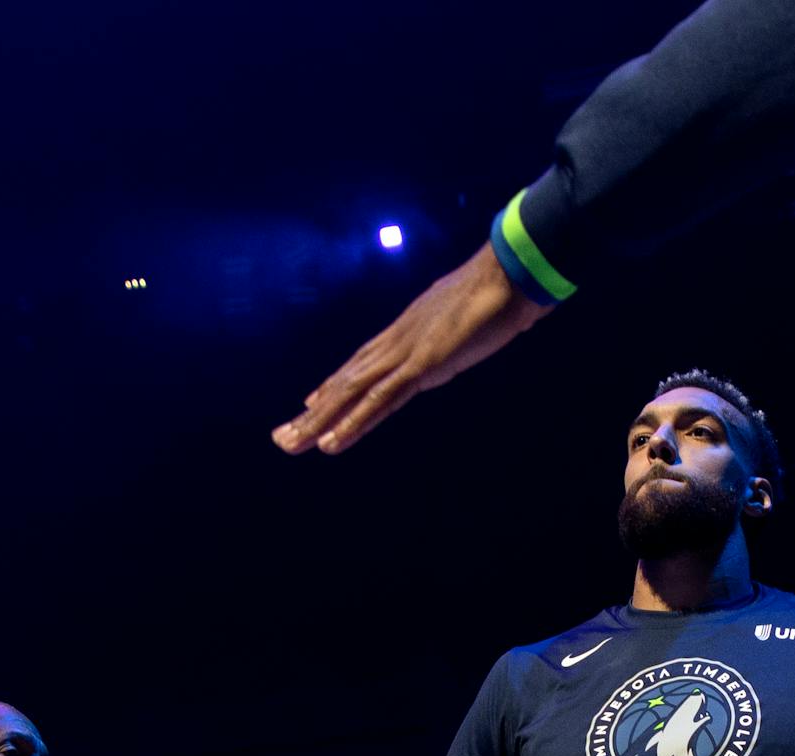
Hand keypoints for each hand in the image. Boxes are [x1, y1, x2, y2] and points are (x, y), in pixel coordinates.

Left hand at [270, 242, 549, 455]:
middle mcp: (396, 343)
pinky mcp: (421, 366)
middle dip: (313, 413)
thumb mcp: (469, 318)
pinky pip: (379, 402)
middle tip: (282, 438)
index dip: (333, 386)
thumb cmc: (501, 290)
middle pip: (344, 382)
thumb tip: (455, 333)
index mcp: (406, 332)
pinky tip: (331, 444)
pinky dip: (352, 424)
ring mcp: (405, 354)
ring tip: (290, 446)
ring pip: (350, 394)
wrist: (512, 270)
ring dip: (318, 423)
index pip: (360, 365)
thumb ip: (453, 331)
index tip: (310, 403)